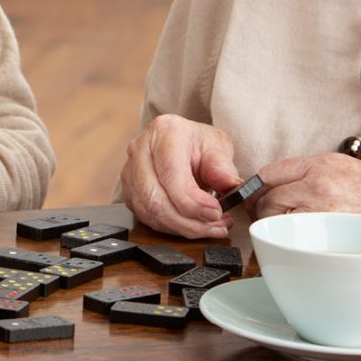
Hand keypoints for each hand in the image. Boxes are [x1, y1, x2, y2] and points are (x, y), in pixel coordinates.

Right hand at [119, 114, 240, 237]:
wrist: (183, 143)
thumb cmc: (198, 144)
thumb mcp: (218, 147)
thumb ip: (223, 168)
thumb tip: (232, 186)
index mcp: (164, 131)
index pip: (171, 174)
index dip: (193, 202)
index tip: (216, 213)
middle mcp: (141, 148)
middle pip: (155, 198)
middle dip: (188, 222)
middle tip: (216, 226)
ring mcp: (130, 169)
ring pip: (149, 212)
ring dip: (182, 228)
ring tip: (209, 227)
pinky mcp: (128, 189)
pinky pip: (146, 217)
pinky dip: (171, 228)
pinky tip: (192, 224)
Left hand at [256, 152, 360, 283]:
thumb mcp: (355, 175)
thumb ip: (319, 180)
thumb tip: (284, 195)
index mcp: (323, 163)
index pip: (269, 173)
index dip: (256, 190)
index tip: (252, 202)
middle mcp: (319, 181)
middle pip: (266, 197)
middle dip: (261, 213)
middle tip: (265, 227)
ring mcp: (325, 208)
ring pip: (276, 220)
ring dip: (274, 231)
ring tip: (285, 242)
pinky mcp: (335, 234)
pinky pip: (297, 241)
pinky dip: (292, 248)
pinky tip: (301, 254)